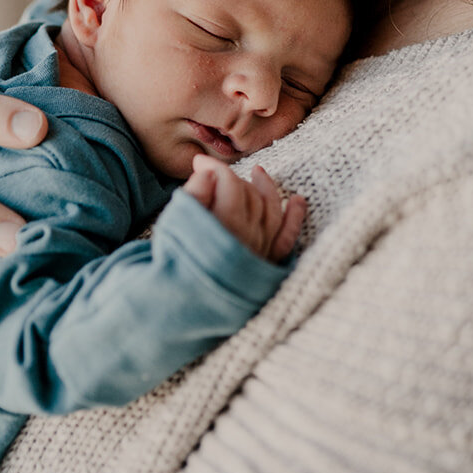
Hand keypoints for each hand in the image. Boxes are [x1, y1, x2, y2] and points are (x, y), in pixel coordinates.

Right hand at [184, 157, 305, 262]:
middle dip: (232, 179)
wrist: (180, 308)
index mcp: (226, 226)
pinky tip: (297, 201)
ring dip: (266, 189)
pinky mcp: (268, 265)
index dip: (213, 168)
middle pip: (249, 195)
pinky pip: (288, 238)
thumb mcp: (176, 225)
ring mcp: (262, 252)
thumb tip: (211, 173)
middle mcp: (250, 238)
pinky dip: (295, 218)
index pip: (229, 184)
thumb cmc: (174, 264)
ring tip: (258, 173)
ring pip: (270, 210)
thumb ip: (195, 194)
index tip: (198, 164)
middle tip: (213, 175)